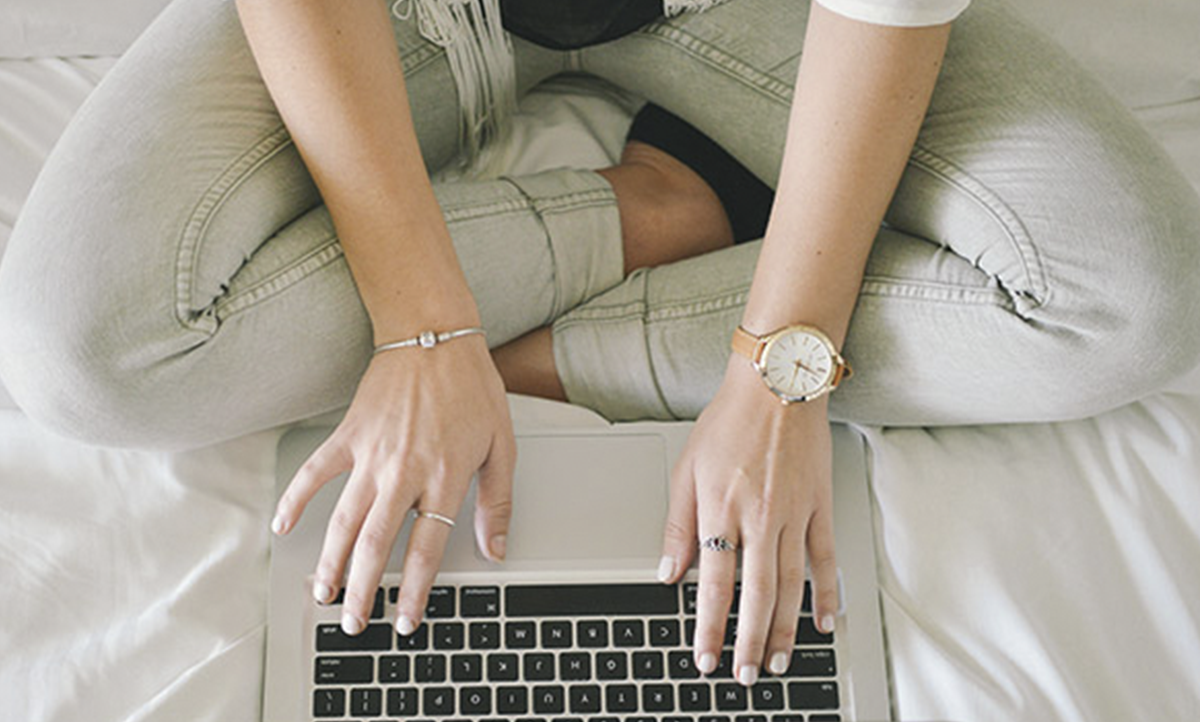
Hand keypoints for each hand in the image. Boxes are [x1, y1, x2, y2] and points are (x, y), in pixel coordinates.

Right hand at [270, 337, 515, 635]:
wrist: (434, 335)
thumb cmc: (471, 387)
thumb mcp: (502, 444)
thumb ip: (497, 502)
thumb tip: (497, 547)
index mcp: (445, 477)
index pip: (426, 549)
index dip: (414, 590)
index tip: (406, 621)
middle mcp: (404, 472)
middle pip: (377, 546)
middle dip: (363, 591)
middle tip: (355, 623)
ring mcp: (371, 455)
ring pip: (344, 521)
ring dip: (330, 562)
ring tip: (322, 595)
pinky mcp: (348, 435)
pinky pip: (315, 474)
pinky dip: (296, 500)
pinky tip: (283, 527)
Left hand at [658, 357, 838, 685]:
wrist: (777, 383)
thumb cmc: (728, 422)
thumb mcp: (686, 470)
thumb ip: (678, 526)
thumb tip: (667, 573)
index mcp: (721, 509)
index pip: (713, 583)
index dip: (709, 626)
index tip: (705, 656)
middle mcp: (759, 516)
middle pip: (756, 594)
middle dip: (750, 641)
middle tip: (747, 674)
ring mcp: (794, 513)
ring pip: (790, 584)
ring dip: (785, 628)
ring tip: (779, 661)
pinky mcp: (819, 506)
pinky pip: (825, 558)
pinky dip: (827, 592)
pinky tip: (824, 621)